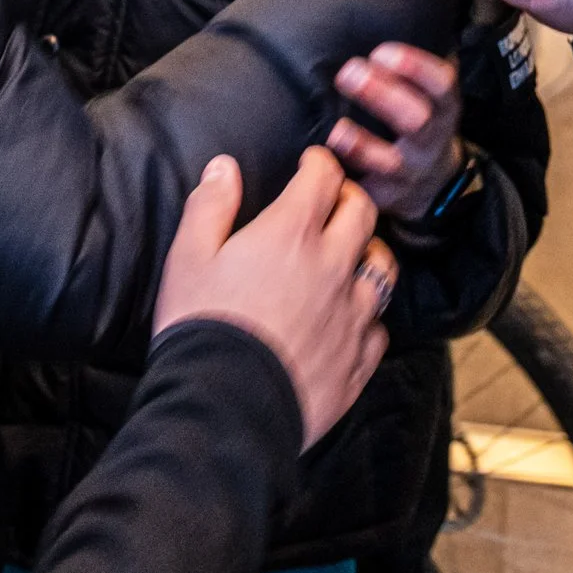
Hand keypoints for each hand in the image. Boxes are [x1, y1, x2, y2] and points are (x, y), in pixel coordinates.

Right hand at [154, 148, 394, 448]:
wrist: (224, 408)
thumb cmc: (202, 327)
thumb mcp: (188, 257)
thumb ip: (210, 206)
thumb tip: (224, 168)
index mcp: (291, 234)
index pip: (323, 178)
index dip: (320, 163)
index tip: (312, 163)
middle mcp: (333, 268)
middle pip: (362, 215)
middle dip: (351, 198)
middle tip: (335, 200)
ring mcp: (352, 316)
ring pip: (383, 268)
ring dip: (370, 253)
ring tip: (355, 255)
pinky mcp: (357, 362)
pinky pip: (379, 329)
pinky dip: (369, 317)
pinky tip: (353, 319)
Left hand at [327, 42, 462, 219]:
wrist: (433, 184)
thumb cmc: (420, 121)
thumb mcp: (430, 94)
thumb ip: (413, 64)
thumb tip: (406, 9)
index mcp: (442, 107)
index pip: (440, 83)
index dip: (414, 67)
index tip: (381, 51)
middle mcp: (429, 139)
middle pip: (415, 118)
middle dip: (382, 95)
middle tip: (348, 72)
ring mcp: (409, 171)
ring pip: (389, 161)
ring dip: (362, 145)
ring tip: (337, 129)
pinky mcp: (386, 197)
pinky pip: (366, 192)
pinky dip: (345, 181)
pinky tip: (322, 167)